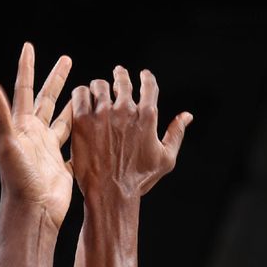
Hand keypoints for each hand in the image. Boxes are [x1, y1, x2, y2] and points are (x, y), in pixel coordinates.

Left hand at [0, 42, 73, 226]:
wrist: (33, 212)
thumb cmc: (18, 180)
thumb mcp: (7, 144)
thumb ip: (0, 115)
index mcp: (22, 126)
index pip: (24, 90)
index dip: (26, 68)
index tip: (29, 46)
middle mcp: (35, 135)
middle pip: (47, 99)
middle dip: (56, 78)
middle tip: (67, 59)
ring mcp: (49, 149)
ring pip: (64, 119)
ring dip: (73, 103)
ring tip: (86, 88)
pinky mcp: (62, 165)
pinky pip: (75, 144)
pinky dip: (84, 132)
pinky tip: (94, 124)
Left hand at [71, 66, 192, 197]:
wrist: (110, 192)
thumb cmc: (139, 179)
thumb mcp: (165, 158)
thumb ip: (176, 133)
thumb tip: (187, 116)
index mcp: (148, 116)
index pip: (149, 85)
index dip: (146, 77)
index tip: (143, 75)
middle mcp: (126, 110)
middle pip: (123, 80)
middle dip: (121, 75)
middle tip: (118, 74)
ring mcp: (103, 114)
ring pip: (100, 85)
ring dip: (100, 86)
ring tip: (97, 90)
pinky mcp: (83, 120)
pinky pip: (80, 94)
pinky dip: (82, 94)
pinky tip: (82, 99)